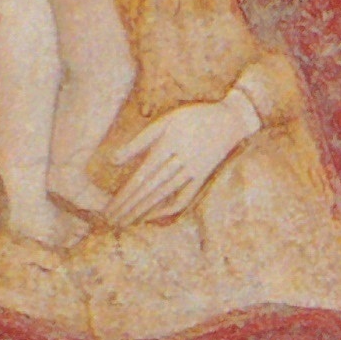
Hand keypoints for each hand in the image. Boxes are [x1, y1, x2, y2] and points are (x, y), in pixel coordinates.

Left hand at [92, 89, 255, 228]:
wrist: (230, 120)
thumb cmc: (193, 117)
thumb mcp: (165, 121)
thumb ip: (139, 141)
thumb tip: (112, 160)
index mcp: (167, 146)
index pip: (141, 177)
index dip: (124, 195)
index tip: (110, 208)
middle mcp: (179, 162)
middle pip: (149, 190)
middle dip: (129, 207)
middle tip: (112, 221)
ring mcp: (192, 172)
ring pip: (164, 195)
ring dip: (144, 210)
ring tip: (127, 222)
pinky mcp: (201, 178)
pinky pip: (184, 197)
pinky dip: (169, 208)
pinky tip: (153, 215)